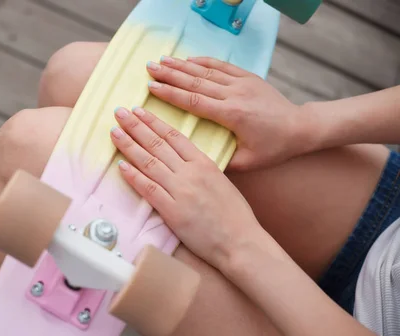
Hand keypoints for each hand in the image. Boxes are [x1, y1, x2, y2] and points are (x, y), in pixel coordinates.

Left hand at [111, 106, 266, 270]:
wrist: (241, 242)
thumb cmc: (234, 216)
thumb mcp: (221, 182)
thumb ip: (201, 170)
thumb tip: (184, 162)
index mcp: (205, 163)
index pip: (174, 136)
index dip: (154, 122)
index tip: (139, 111)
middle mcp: (191, 173)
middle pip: (158, 144)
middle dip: (136, 126)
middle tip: (119, 112)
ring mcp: (181, 191)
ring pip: (149, 162)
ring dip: (129, 145)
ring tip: (114, 132)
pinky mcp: (173, 211)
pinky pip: (149, 189)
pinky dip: (133, 176)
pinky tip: (121, 165)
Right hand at [146, 56, 314, 170]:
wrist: (301, 128)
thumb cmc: (274, 148)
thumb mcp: (248, 162)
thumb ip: (221, 162)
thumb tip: (195, 163)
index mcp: (232, 115)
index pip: (194, 101)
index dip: (171, 94)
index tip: (152, 88)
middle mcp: (235, 95)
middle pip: (196, 82)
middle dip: (170, 74)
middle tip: (149, 68)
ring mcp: (243, 83)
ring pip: (207, 72)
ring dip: (183, 65)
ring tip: (162, 60)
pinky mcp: (249, 78)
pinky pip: (222, 67)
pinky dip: (204, 61)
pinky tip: (189, 58)